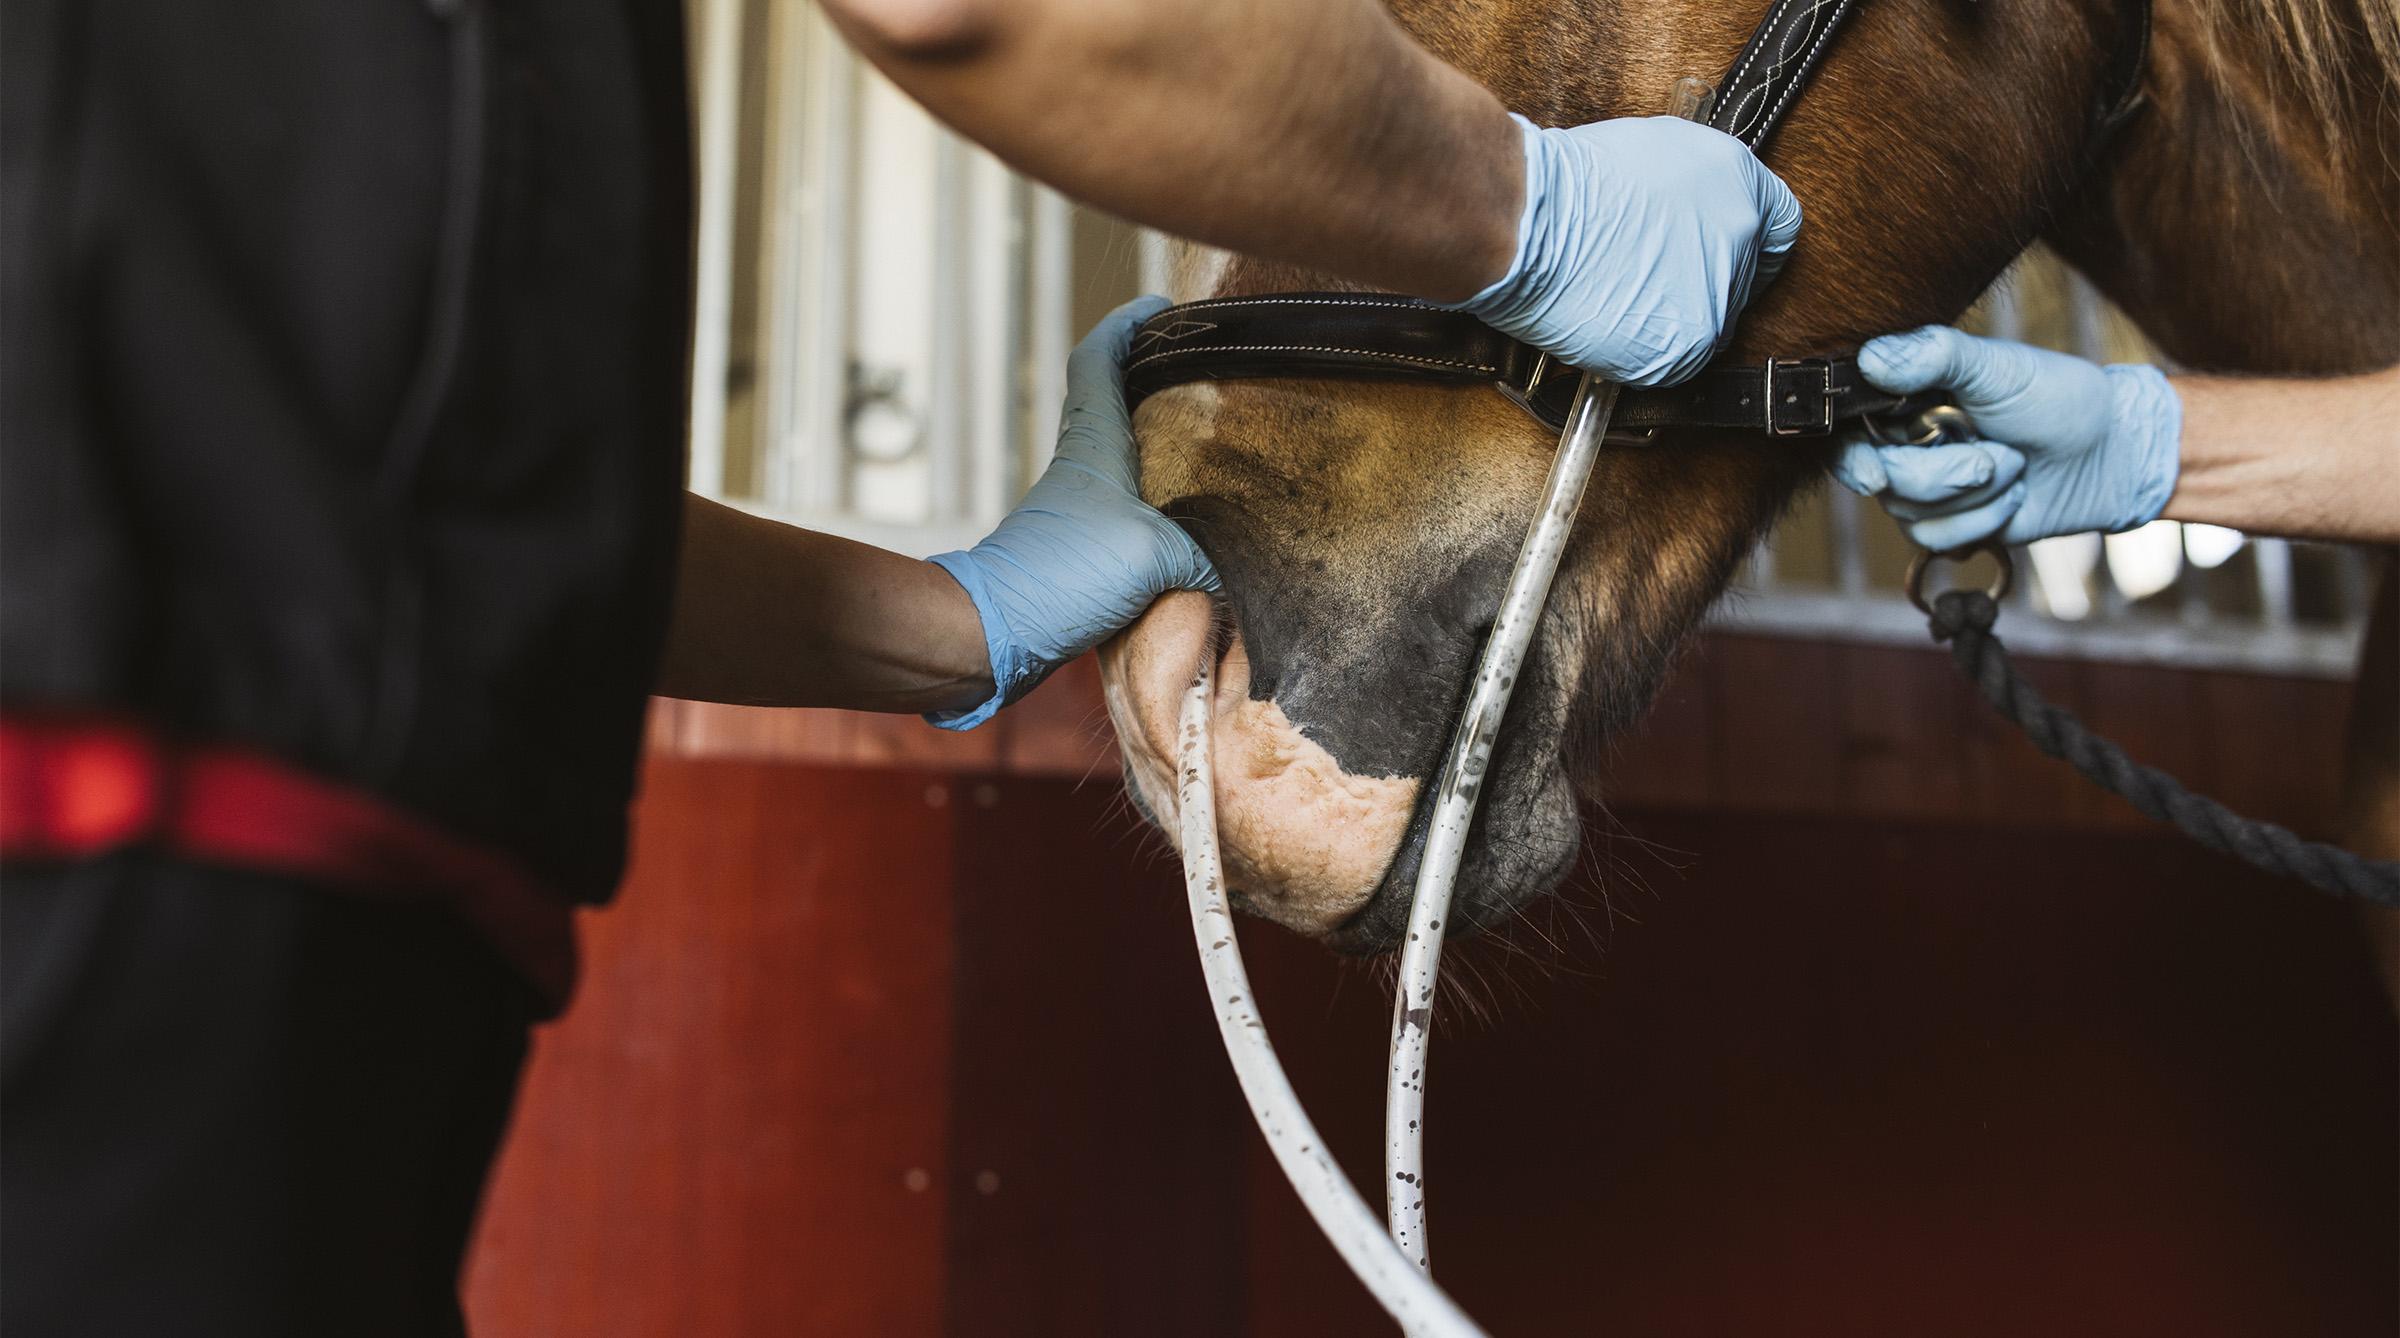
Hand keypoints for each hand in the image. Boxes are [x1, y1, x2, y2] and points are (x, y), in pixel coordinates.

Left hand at [927, 297, 1219, 729]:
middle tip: (1212, 377)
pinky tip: (1199, 523)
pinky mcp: (1088, 550)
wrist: (996, 633)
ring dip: (1167, 446)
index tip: (1163, 307)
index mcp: (1094, 442)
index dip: (1127, 324)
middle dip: (1161, 381)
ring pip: (1130, 458)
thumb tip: (1236, 574)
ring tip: (1220, 448)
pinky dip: (1166, 505)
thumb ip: (1206, 556)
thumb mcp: (1154, 555)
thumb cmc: (1065, 573)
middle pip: (1119, 402)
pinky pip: (1135, 511)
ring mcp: (1085, 508)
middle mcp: (1085, 465)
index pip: (1099, 358)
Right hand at [1449, 114, 1802, 385]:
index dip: (1752, 243)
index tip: (1729, 253)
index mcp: (1740, 181)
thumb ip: (1692, 183)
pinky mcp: (1685, 346)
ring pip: (1706, 322)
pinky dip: (1644, 347)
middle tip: (1650, 276)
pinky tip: (1611, 319)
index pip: (1780, 225)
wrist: (1528, 224)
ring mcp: (1717, 296)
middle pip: (1740, 279)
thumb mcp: (1653, 151)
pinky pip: (1673, 358)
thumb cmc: (1568, 183)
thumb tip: (1691, 208)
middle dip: (1699, 279)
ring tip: (1619, 292)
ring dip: (1669, 316)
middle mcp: (1741, 238)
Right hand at [1830, 326, 2183, 550]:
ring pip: (1908, 513)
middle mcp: (1903, 443)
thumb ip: (1935, 355)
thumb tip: (1871, 357)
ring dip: (1973, 496)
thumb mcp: (1999, 366)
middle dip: (1941, 475)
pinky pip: (1938, 538)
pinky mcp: (1949, 525)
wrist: (2109, 454)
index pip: (1846, 430)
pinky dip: (1983, 521)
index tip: (1875, 473)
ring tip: (2013, 467)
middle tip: (1992, 458)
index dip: (1853, 457)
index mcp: (1904, 398)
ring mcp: (1923, 488)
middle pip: (1879, 478)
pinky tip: (2012, 497)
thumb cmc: (2058, 399)